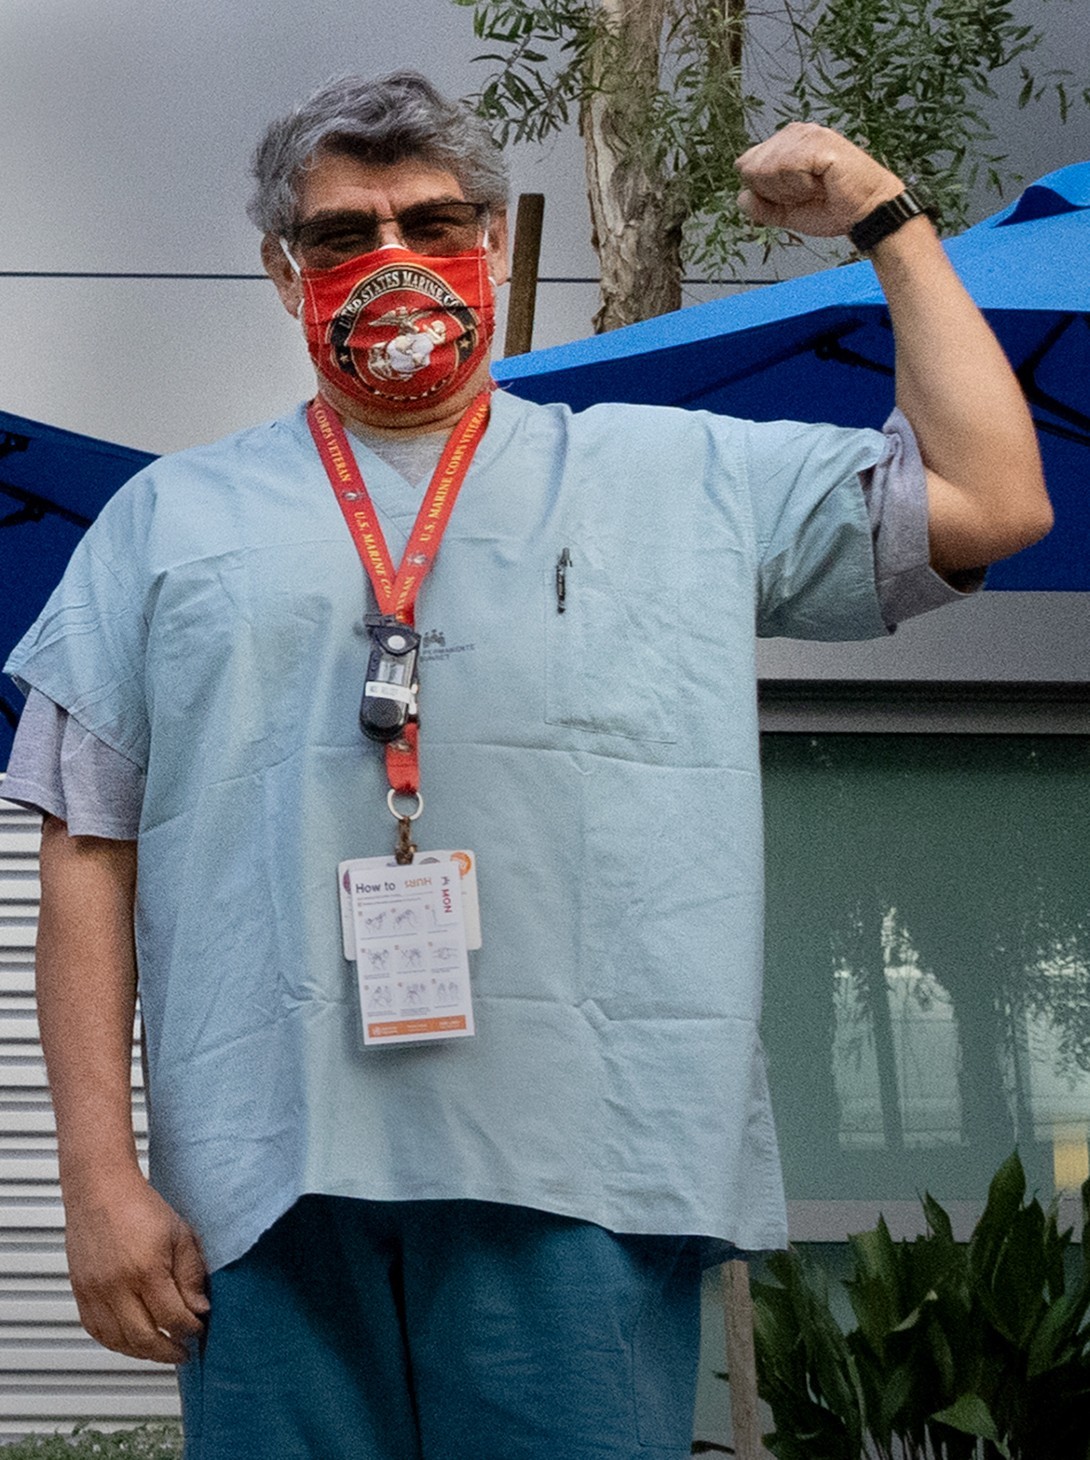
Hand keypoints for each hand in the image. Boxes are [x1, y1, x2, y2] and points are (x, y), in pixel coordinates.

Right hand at [63, 1173, 208, 1364]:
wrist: (101, 1190)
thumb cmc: (140, 1206)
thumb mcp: (180, 1234)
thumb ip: (191, 1274)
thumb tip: (199, 1308)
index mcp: (146, 1269)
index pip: (172, 1317)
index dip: (190, 1328)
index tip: (199, 1328)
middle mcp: (116, 1286)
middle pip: (144, 1338)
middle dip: (169, 1351)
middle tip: (183, 1352)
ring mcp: (94, 1292)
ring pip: (118, 1342)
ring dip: (142, 1353)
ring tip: (161, 1351)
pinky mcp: (80, 1293)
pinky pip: (96, 1331)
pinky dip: (115, 1343)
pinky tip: (131, 1342)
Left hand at [735, 122, 903, 237]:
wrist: (866, 213)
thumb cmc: (834, 208)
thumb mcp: (787, 212)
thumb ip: (762, 207)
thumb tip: (741, 197)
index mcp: (785, 144)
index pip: (746, 165)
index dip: (763, 191)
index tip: (791, 198)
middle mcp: (795, 133)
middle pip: (752, 168)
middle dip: (774, 192)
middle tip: (806, 194)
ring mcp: (808, 134)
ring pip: (768, 168)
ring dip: (789, 190)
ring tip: (814, 189)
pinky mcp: (819, 142)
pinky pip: (787, 167)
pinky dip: (800, 186)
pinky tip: (820, 184)